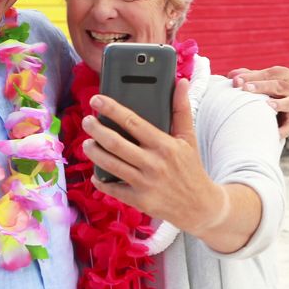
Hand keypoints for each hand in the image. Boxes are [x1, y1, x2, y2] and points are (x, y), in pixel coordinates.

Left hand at [81, 79, 227, 237]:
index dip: (111, 109)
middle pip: (115, 143)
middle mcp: (153, 163)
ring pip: (110, 164)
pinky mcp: (140, 201)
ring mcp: (145, 183)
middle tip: (87, 121)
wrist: (200, 206)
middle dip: (96, 130)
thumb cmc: (191, 168)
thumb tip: (181, 82)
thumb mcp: (189, 138)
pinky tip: (95, 174)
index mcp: (165, 145)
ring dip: (94, 152)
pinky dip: (101, 181)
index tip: (97, 99)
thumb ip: (181, 109)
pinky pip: (113, 189)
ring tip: (87, 144)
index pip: (133, 121)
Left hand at [226, 66, 288, 137]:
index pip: (271, 73)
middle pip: (279, 85)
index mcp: (283, 75)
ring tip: (267, 105)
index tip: (237, 80)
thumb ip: (244, 77)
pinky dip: (283, 128)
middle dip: (261, 86)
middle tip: (245, 88)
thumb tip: (233, 76)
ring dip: (279, 104)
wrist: (269, 112)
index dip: (255, 76)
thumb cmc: (261, 92)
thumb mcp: (253, 81)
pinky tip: (274, 131)